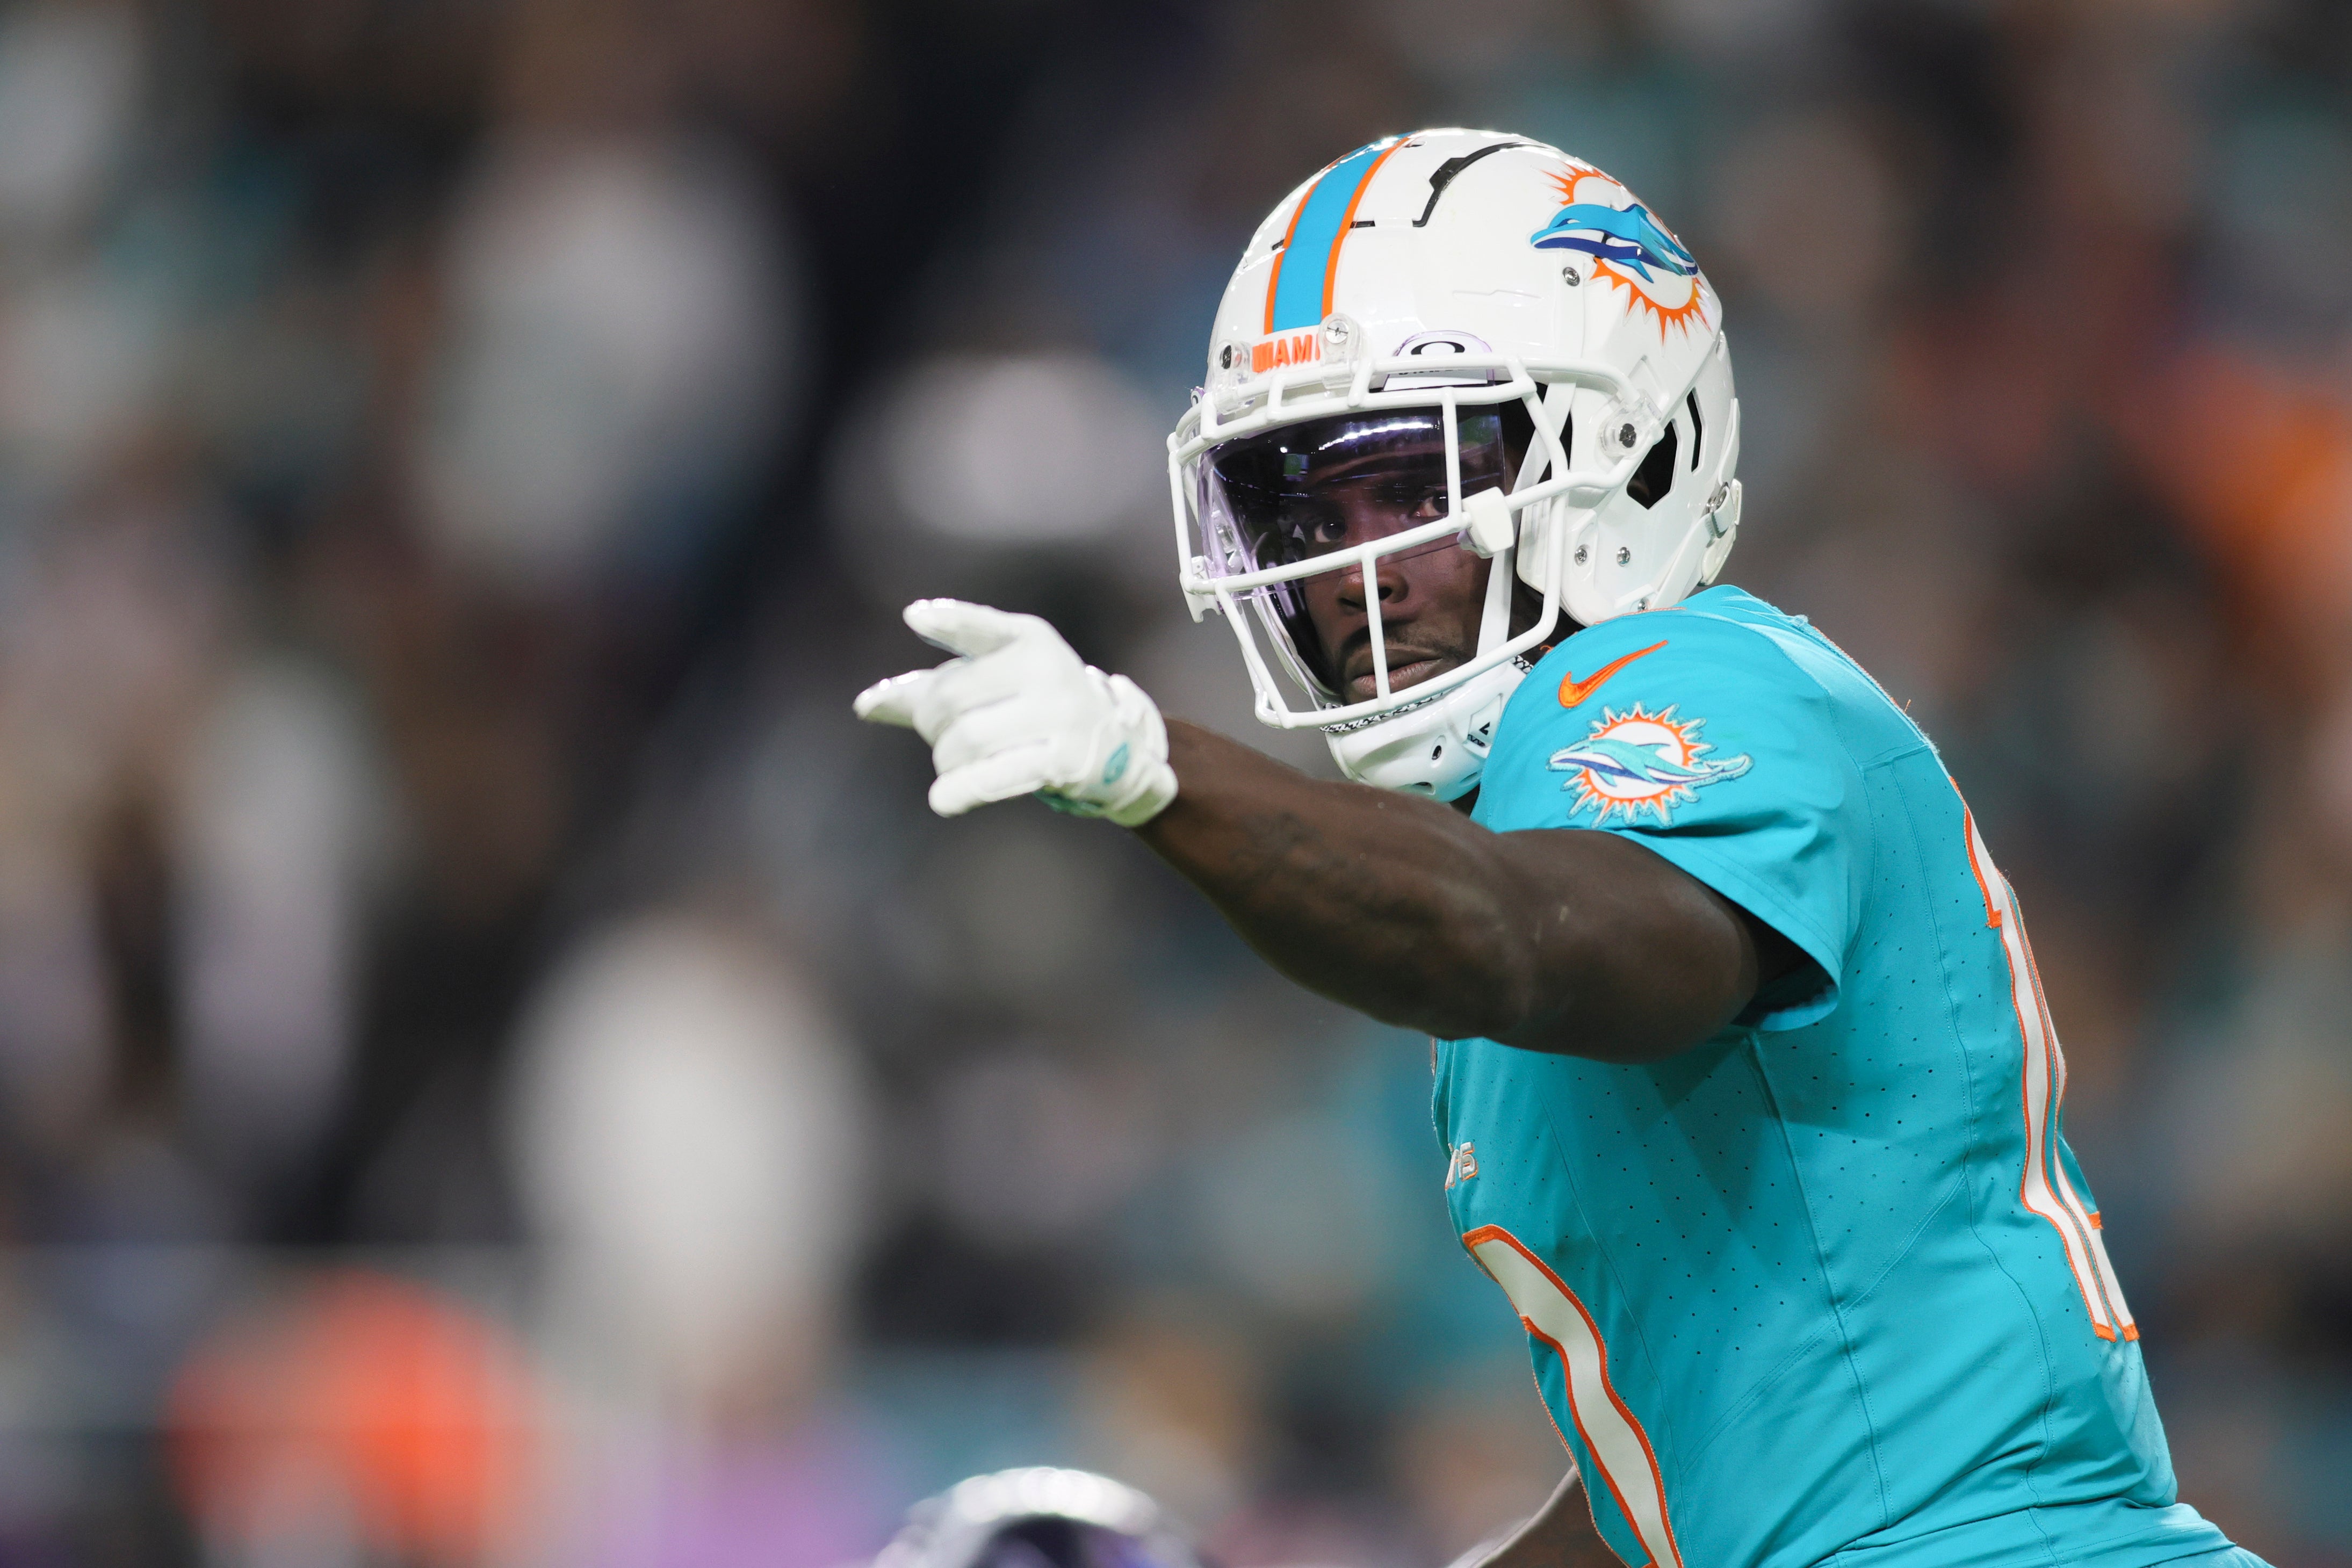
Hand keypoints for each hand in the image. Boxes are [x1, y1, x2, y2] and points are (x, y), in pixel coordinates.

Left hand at [853, 599, 1178, 825]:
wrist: (1116, 749)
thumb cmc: (1036, 711)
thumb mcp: (993, 686)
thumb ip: (931, 689)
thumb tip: (865, 705)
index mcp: (1028, 639)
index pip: (981, 627)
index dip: (950, 621)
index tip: (915, 617)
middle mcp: (1046, 669)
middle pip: (951, 700)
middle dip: (931, 726)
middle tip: (942, 738)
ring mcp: (1058, 714)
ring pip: (967, 741)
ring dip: (946, 762)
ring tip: (955, 766)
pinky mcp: (1064, 759)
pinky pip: (997, 775)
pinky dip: (962, 789)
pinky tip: (943, 800)